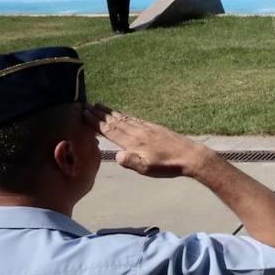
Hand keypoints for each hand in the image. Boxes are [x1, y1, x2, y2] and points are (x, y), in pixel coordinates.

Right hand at [84, 103, 210, 178]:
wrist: (191, 156)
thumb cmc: (168, 166)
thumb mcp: (147, 169)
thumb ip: (130, 162)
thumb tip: (117, 155)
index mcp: (133, 142)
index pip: (110, 130)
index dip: (95, 122)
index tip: (83, 112)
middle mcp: (138, 132)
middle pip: (115, 121)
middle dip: (99, 114)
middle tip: (86, 105)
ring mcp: (147, 129)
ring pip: (125, 118)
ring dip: (111, 112)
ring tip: (100, 105)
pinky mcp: (156, 129)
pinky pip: (136, 119)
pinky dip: (126, 116)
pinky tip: (124, 115)